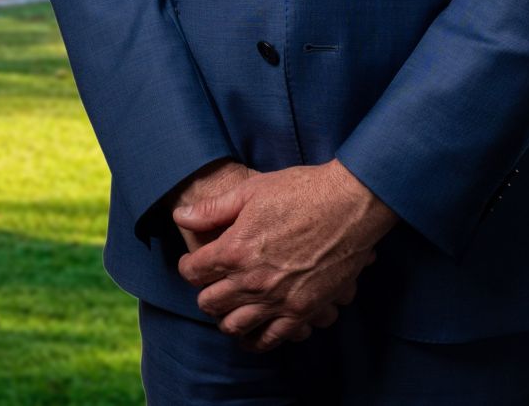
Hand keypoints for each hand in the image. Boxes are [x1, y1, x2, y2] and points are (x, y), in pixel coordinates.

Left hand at [174, 159, 395, 351]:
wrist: (349, 203)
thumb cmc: (301, 191)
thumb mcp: (252, 190)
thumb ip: (213, 209)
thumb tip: (180, 216)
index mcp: (235, 249)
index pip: (192, 272)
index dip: (188, 265)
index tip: (193, 261)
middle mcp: (251, 280)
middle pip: (209, 303)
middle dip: (205, 292)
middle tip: (211, 282)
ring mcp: (277, 299)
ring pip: (234, 326)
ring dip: (226, 317)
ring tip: (230, 306)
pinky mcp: (301, 311)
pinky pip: (269, 339)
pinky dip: (256, 338)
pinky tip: (254, 330)